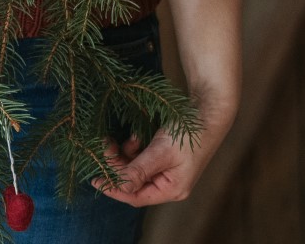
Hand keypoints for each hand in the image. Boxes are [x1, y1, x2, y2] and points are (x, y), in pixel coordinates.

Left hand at [93, 104, 233, 206]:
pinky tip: (136, 136)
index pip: (136, 196)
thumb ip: (138, 170)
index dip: (114, 188)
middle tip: (105, 147)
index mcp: (172, 189)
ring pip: (135, 167)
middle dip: (117, 165)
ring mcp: (166, 168)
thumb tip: (117, 186)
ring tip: (123, 140)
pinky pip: (141, 156)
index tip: (95, 178)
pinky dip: (134, 147)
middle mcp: (168, 182)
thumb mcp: (161, 152)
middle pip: (133, 181)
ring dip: (124, 154)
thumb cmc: (189, 132)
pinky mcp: (163, 154)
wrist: (209, 108)